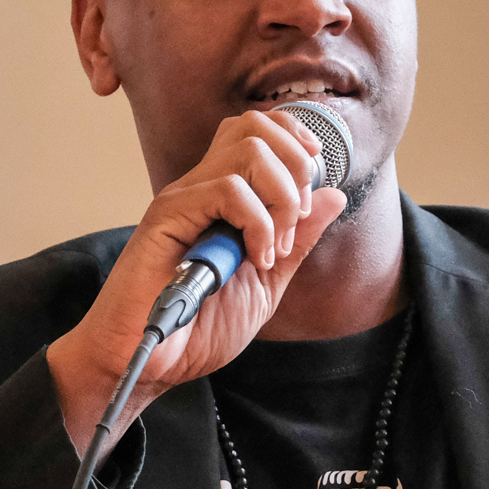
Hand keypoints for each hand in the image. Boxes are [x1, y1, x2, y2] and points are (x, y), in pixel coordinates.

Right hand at [47, 110, 347, 450]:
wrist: (155, 362)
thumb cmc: (198, 329)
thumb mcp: (267, 282)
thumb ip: (297, 240)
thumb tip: (333, 194)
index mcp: (222, 196)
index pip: (258, 129)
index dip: (295, 139)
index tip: (314, 181)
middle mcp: (200, 188)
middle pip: (254, 126)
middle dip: (296, 167)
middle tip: (295, 221)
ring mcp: (183, 199)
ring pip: (248, 151)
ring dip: (280, 198)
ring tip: (273, 246)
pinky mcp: (167, 216)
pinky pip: (228, 192)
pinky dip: (258, 224)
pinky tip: (254, 257)